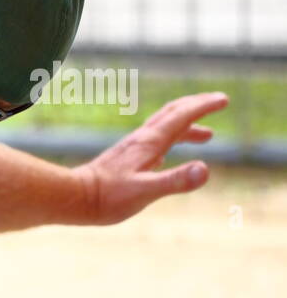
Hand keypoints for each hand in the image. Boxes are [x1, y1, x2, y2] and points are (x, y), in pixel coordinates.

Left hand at [75, 91, 227, 225]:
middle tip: (218, 101)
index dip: (204, 106)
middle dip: (196, 106)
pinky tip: (169, 153)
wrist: (74, 198)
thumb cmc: (107, 198)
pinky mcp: (125, 160)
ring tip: (207, 135)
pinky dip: (168, 141)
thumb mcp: (145, 192)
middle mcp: (142, 141)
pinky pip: (152, 144)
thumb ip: (175, 180)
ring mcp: (132, 149)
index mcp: (150, 143)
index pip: (181, 117)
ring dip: (187, 125)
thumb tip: (206, 169)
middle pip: (172, 114)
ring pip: (163, 128)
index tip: (224, 99)